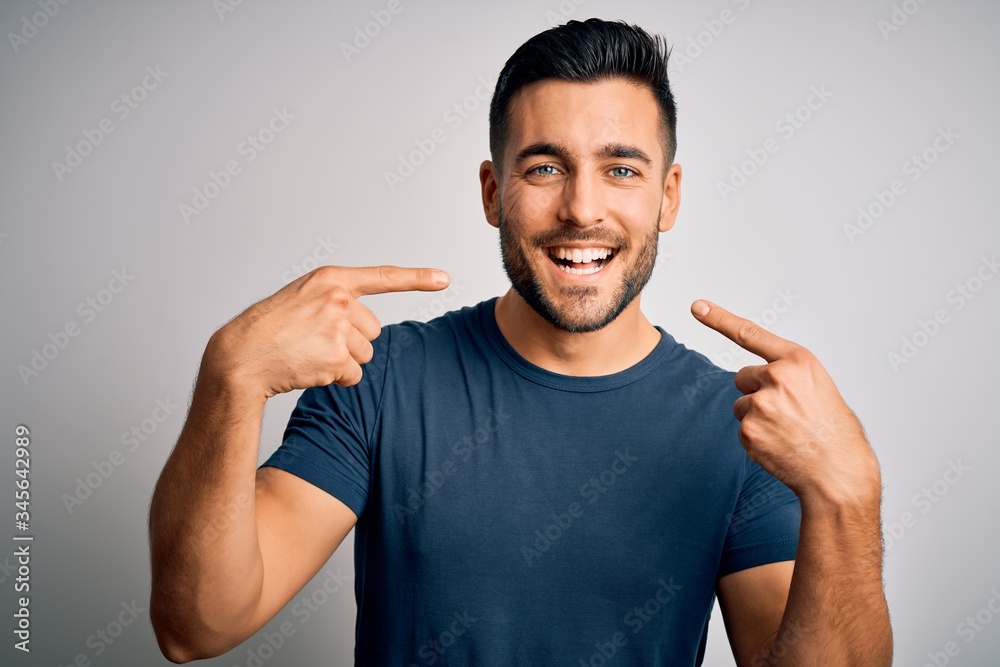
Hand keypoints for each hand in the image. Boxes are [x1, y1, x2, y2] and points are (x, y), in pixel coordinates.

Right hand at [208, 265, 449, 396]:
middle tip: (314, 341)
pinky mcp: (337, 357)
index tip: (445, 279)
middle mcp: (339, 300)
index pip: (384, 276)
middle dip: (350, 342)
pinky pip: (354, 376)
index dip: (418, 278)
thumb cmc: (269, 329)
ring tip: (308, 353)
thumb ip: (337, 303)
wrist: (241, 356)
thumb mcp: (303, 299)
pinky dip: (336, 379)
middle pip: (373, 331)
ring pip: (365, 355)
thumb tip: (370, 330)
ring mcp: (338, 328)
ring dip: (343, 362)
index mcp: (331, 280)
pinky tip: (309, 368)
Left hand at [690, 299, 879, 505]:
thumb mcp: (819, 388)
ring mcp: (760, 404)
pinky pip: (742, 429)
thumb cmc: (835, 432)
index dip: (720, 318)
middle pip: (743, 376)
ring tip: (788, 431)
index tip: (697, 306)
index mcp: (799, 361)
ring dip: (757, 416)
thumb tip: (760, 381)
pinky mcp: (748, 430)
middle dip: (758, 391)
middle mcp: (777, 377)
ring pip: (741, 404)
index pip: (751, 334)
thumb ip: (788, 376)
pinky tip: (781, 446)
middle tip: (789, 412)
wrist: (839, 474)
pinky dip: (757, 438)